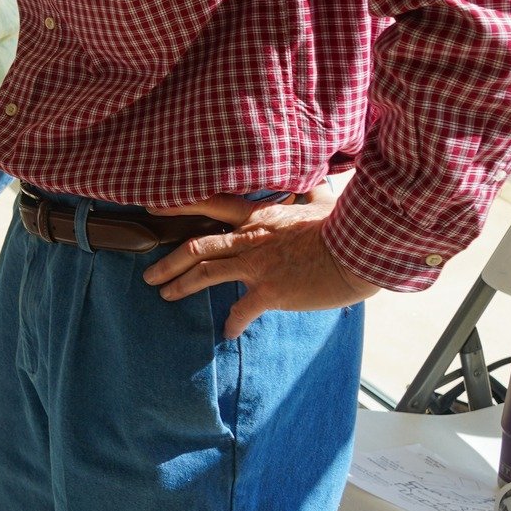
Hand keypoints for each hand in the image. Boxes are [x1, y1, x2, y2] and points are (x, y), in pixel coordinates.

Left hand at [139, 185, 379, 338]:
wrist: (361, 249)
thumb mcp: (322, 202)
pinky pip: (241, 309)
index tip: (151, 208)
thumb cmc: (344, 224)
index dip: (177, 205)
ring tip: (164, 295)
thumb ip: (310, 192)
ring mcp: (257, 265)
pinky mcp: (270, 291)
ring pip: (205, 273)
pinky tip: (227, 331)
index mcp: (258, 217)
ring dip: (181, 285)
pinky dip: (232, 321)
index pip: (209, 205)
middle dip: (168, 261)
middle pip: (196, 246)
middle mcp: (250, 239)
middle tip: (149, 273)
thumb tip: (317, 179)